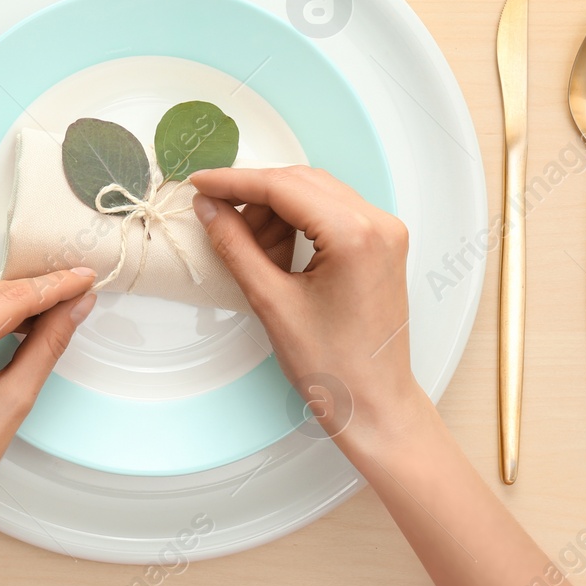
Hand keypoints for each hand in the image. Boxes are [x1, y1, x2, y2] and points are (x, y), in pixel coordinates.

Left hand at [0, 269, 95, 534]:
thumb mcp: (12, 403)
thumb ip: (47, 345)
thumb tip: (75, 308)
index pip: (11, 298)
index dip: (53, 286)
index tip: (84, 278)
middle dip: (36, 291)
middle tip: (77, 294)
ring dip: (12, 300)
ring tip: (53, 310)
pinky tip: (15, 322)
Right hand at [189, 166, 423, 444]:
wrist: (374, 404)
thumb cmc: (331, 366)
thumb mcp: (271, 302)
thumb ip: (236, 246)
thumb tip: (209, 208)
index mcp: (355, 234)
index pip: (283, 187)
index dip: (234, 182)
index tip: (200, 183)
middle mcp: (378, 223)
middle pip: (301, 182)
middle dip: (254, 196)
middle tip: (216, 214)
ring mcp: (385, 232)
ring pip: (316, 194)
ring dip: (276, 210)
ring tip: (248, 246)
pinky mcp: (383, 245)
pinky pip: (333, 213)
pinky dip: (299, 223)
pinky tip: (275, 250)